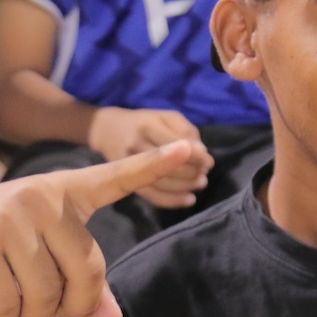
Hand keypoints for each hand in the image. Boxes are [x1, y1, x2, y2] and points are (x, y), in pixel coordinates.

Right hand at [0, 140, 194, 316]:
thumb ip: (82, 283)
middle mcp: (41, 198)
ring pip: (46, 298)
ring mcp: (9, 219)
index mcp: (64, 193)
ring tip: (11, 290)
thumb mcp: (43, 252)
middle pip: (85, 276)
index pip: (114, 178)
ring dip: (30, 312)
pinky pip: (8, 307)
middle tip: (47, 304)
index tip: (187, 148)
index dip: (151, 166)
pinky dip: (1, 316)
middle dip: (69, 306)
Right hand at [87, 106, 214, 207]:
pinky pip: (151, 196)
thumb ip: (186, 131)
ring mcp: (129, 165)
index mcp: (148, 126)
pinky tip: (189, 199)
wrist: (108, 131)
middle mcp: (136, 146)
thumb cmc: (144, 122)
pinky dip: (172, 200)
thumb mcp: (165, 116)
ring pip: (162, 182)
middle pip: (170, 165)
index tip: (208, 162)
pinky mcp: (127, 181)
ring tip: (200, 184)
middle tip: (204, 174)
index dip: (197, 157)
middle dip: (193, 172)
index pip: (177, 145)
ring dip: (186, 186)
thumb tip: (202, 154)